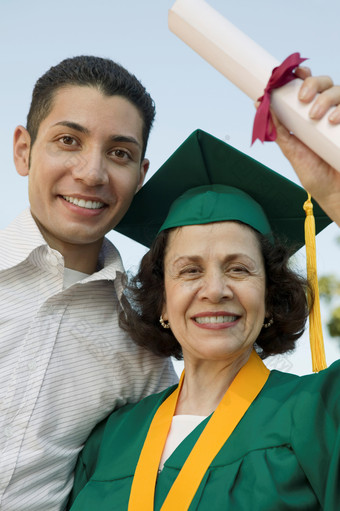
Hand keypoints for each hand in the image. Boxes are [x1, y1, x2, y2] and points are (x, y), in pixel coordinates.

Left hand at [273, 68, 339, 225]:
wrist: (334, 192)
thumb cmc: (314, 173)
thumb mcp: (291, 150)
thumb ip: (279, 130)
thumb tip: (260, 105)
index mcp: (310, 116)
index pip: (309, 87)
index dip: (302, 75)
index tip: (293, 73)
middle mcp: (328, 112)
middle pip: (324, 83)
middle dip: (312, 84)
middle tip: (302, 98)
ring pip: (338, 91)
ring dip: (326, 98)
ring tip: (315, 116)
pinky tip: (334, 121)